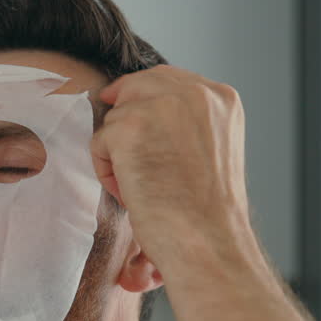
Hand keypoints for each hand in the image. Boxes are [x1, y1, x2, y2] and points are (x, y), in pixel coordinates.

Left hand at [92, 65, 254, 275]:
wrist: (208, 241)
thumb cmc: (208, 214)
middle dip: (123, 116)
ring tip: (140, 188)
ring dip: (118, 153)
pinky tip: (130, 194)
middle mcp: (196, 93)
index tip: (132, 123)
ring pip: (116, 116)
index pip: (168, 79)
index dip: (143, 100)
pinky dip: (106, 170)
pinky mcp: (130, 126)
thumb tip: (139, 111)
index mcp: (221, 98)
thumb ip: (186, 124)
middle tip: (119, 153)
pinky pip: (99, 140)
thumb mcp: (211, 151)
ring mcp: (162, 105)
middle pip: (137, 85)